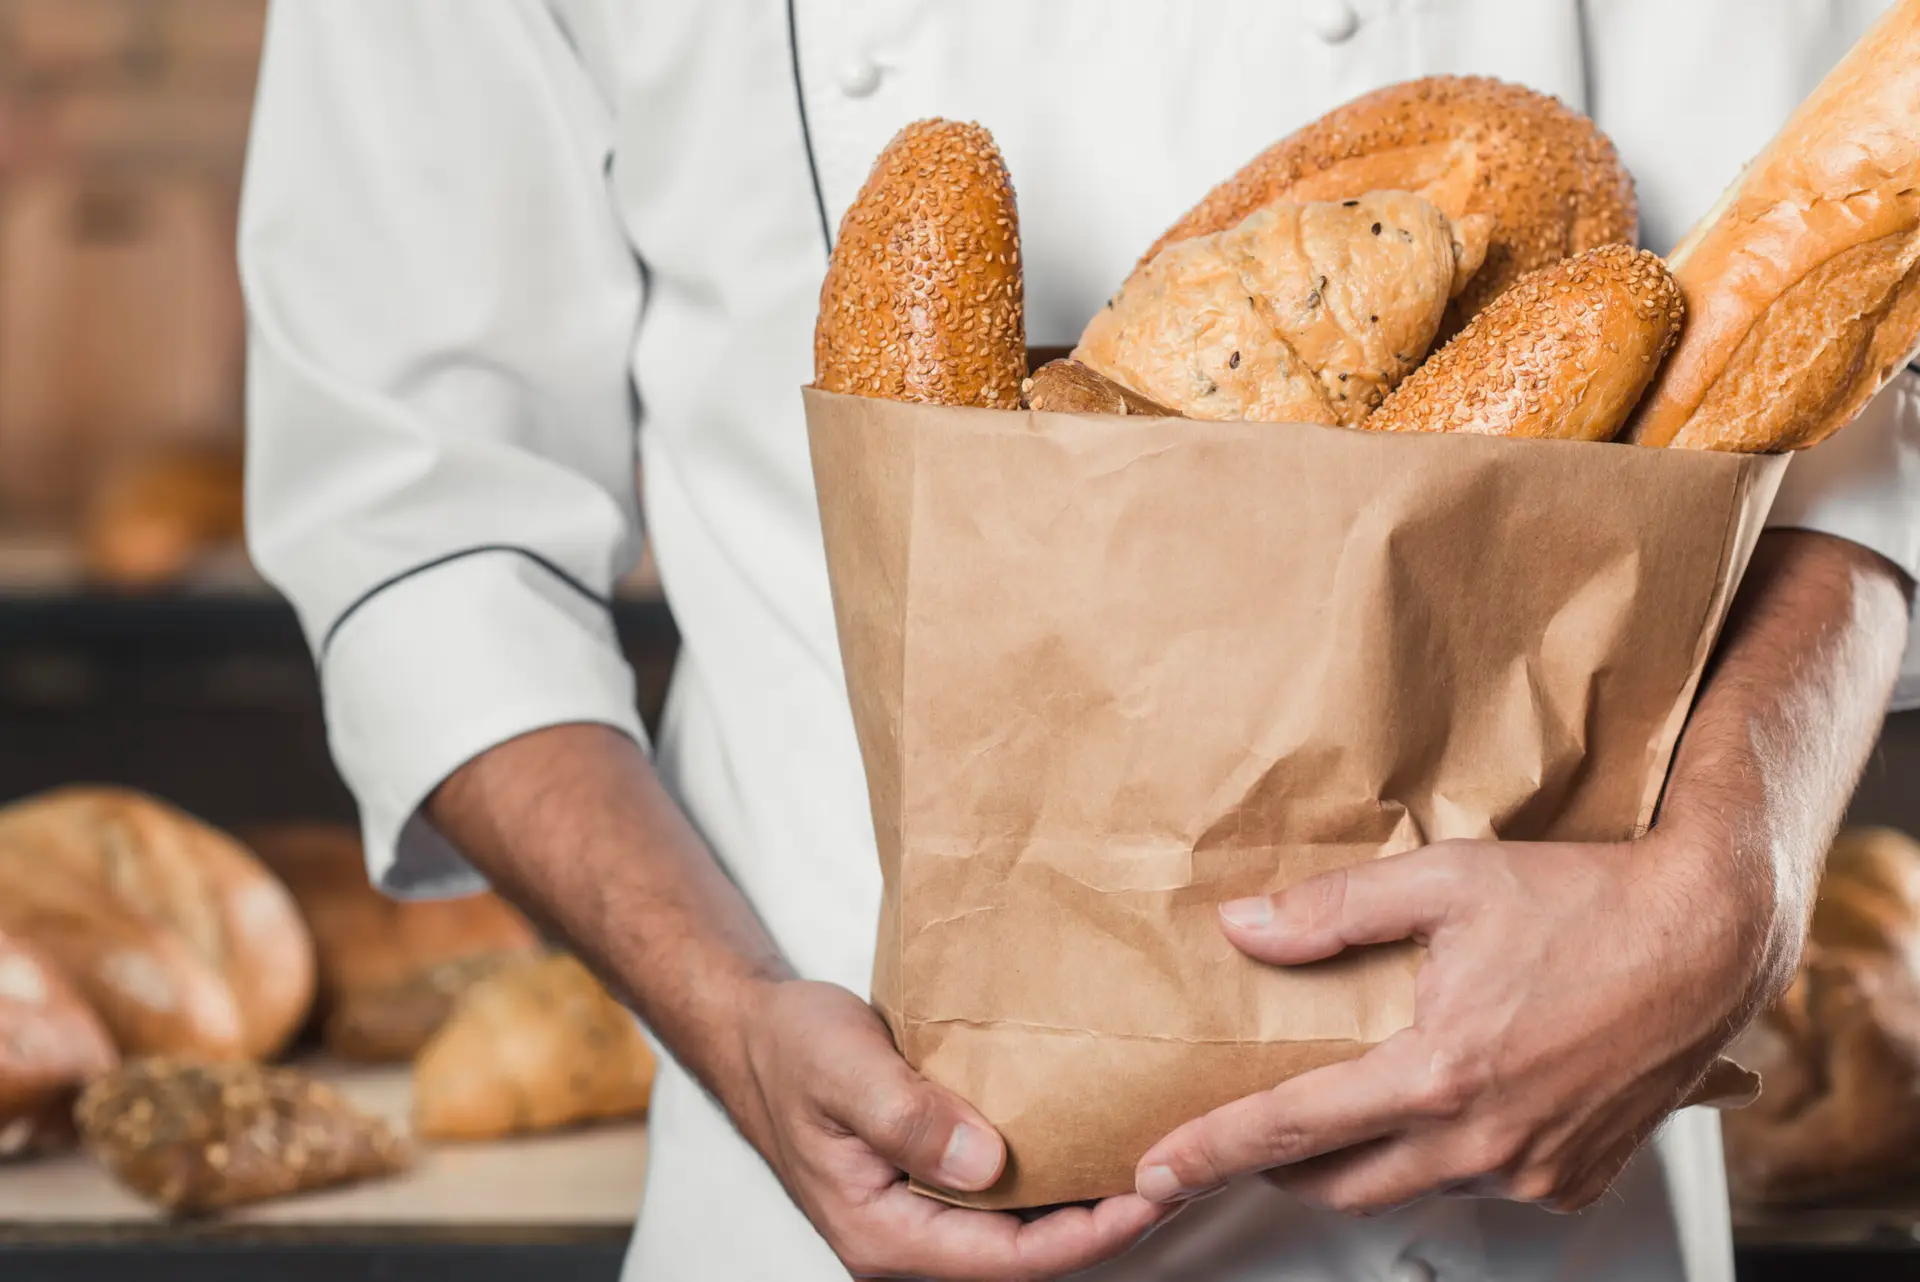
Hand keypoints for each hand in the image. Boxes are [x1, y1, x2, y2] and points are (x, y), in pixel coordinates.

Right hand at [735, 979, 1169, 1279]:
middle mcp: (912, 1238)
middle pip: (1032, 1253)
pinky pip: (1013, 1192)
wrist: (757, 1032)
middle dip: (1110, 1221)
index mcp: (885, 1234)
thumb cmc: (790, 1050)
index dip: (1090, 1234)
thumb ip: (907, 1118)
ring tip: (1161, 1153)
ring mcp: (927, 1213)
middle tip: (1184, 1170)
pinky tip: (1101, 1133)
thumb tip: (985, 1163)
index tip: (1153, 1193)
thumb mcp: (841, 1070)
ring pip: (1028, 1226)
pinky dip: (1062, 1169)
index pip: (1011, 1260)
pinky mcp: (939, 1180)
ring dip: (1092, 1197)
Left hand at [1134, 825, 1768, 1214]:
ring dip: (1370, 1156)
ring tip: (1357, 1098)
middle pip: (1340, 1183)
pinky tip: (1459, 1099)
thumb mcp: (1444, 880)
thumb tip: (1244, 929)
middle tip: (1247, 1130)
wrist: (1711, 935)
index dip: (1212, 1151)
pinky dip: (1451, 1152)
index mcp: (1439, 1073)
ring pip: (1412, 1186)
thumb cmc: (1588, 901)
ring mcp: (1535, 1170)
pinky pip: (1485, 1183)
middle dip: (1280, 1166)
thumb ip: (1333, 912)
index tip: (1155, 1173)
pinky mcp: (1575, 1180)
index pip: (1291, 1128)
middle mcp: (1484, 1139)